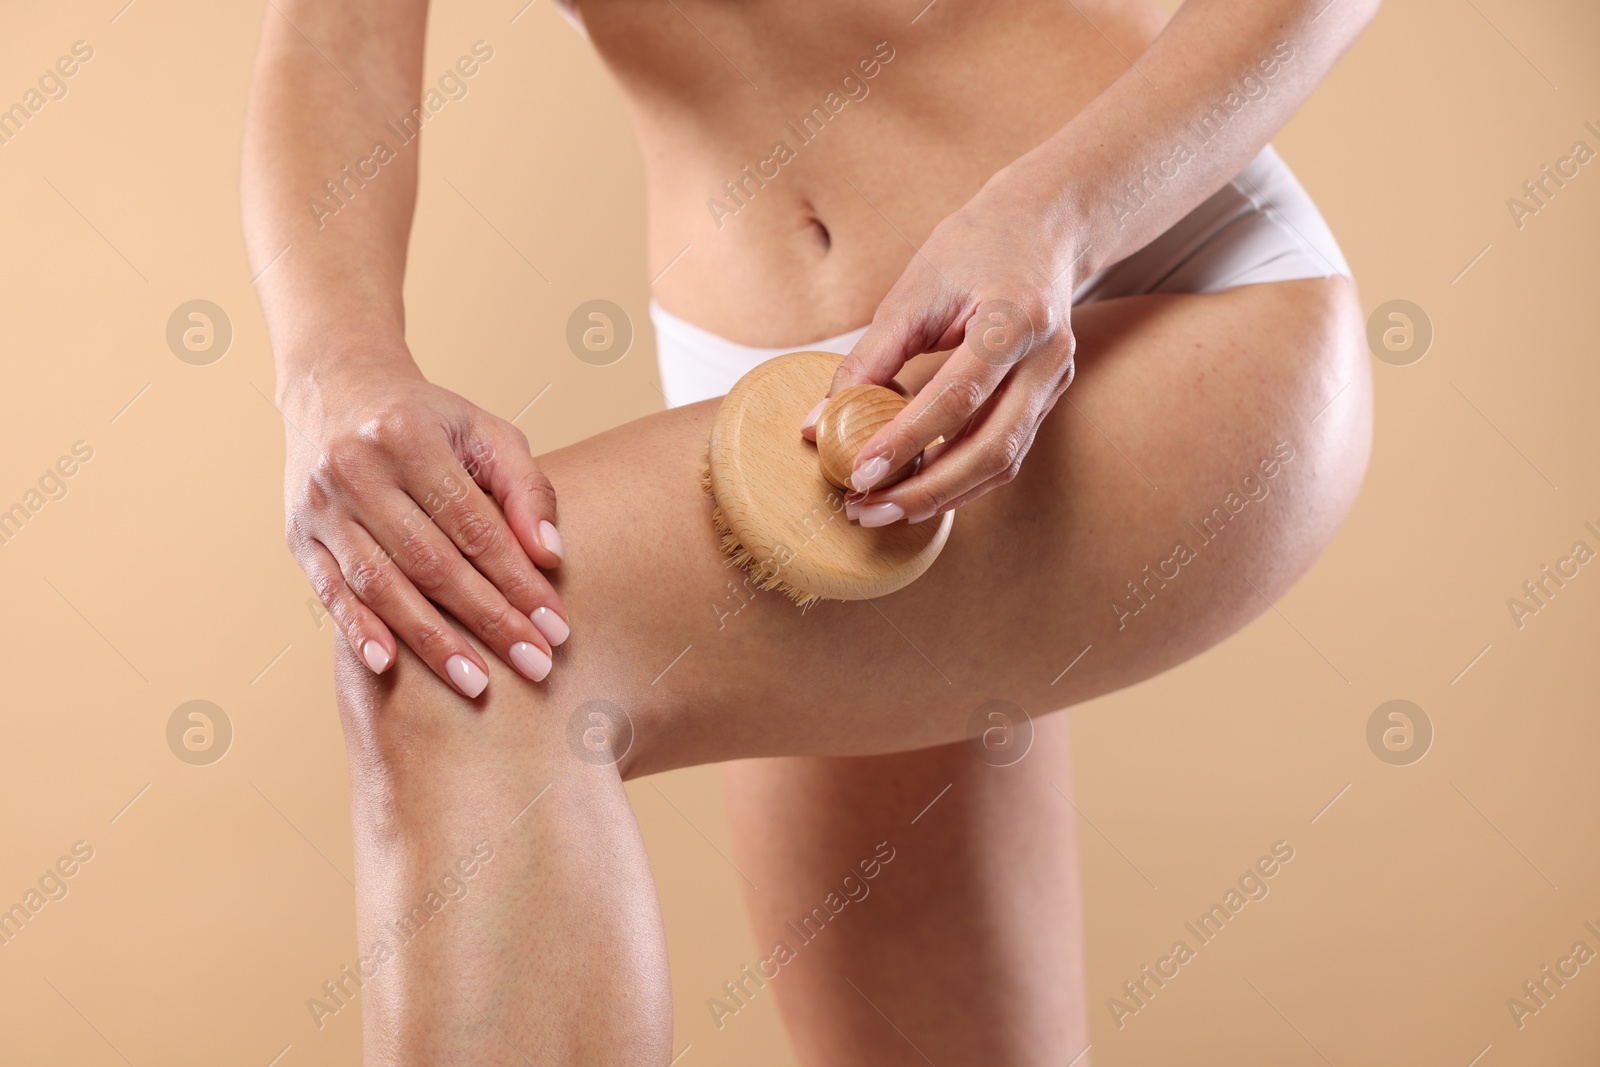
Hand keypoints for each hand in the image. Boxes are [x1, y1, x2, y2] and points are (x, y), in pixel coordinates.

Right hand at [281, 354, 569, 697]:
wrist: (336, 391)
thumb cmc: (427, 421)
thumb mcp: (484, 432)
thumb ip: (525, 489)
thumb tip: (551, 557)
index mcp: (407, 436)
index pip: (473, 524)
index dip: (517, 580)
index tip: (556, 626)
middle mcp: (356, 470)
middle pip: (430, 561)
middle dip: (488, 619)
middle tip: (535, 665)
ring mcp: (321, 506)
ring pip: (380, 584)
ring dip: (431, 640)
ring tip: (477, 684)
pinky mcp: (298, 537)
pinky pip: (329, 592)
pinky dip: (359, 630)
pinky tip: (389, 666)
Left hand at [803, 169, 1080, 526]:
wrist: (1043, 226)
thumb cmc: (974, 247)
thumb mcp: (913, 290)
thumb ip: (867, 358)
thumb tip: (817, 423)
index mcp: (1015, 317)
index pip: (958, 395)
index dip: (906, 440)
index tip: (858, 472)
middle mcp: (1047, 357)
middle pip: (992, 447)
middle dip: (925, 490)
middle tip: (866, 510)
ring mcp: (1055, 382)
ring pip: (1003, 462)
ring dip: (941, 496)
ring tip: (882, 510)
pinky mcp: (1049, 399)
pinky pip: (1006, 454)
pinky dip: (960, 480)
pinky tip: (917, 489)